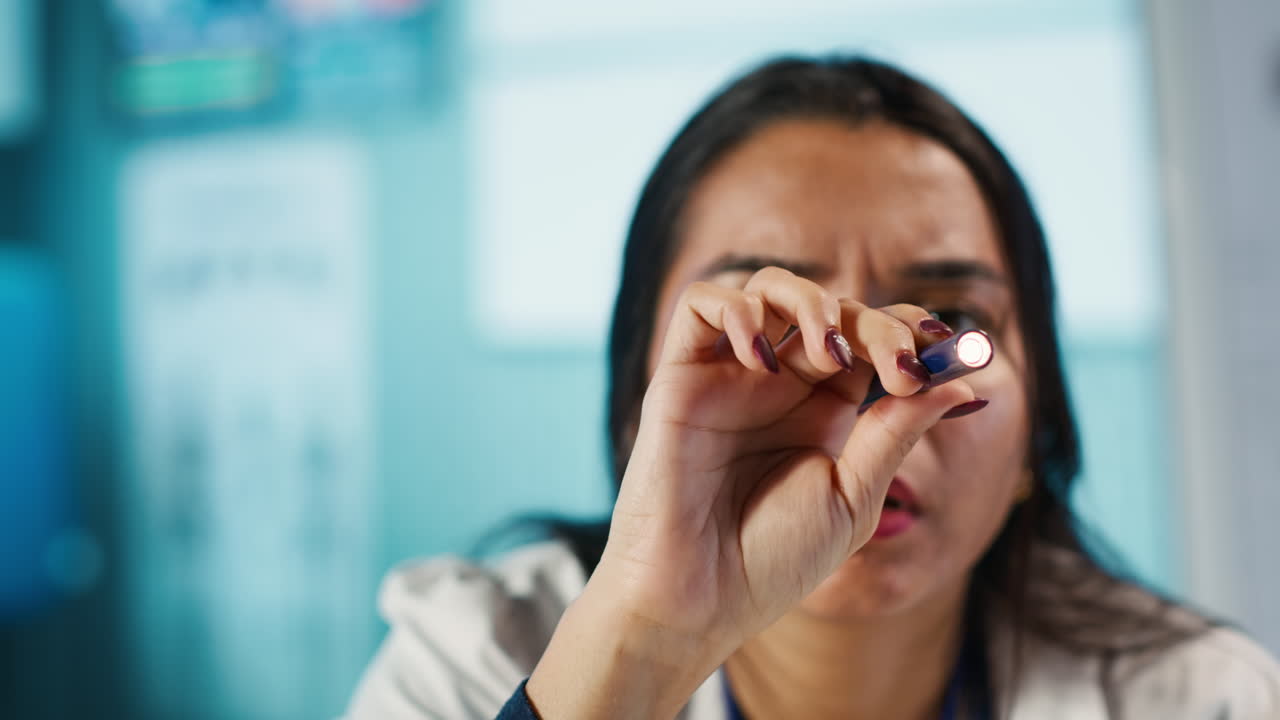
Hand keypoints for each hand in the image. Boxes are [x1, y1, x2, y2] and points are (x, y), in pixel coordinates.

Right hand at [528, 267, 974, 717]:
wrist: (698, 597)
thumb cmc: (772, 560)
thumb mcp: (853, 498)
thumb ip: (896, 434)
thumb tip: (959, 383)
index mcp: (825, 410)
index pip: (873, 341)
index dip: (912, 332)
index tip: (955, 350)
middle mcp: (779, 382)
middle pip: (834, 309)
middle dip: (878, 324)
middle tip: (901, 363)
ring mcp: (730, 373)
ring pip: (770, 288)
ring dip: (812, 303)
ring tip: (830, 352)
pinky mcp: (680, 373)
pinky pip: (701, 304)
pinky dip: (736, 309)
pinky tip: (761, 355)